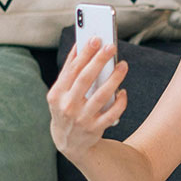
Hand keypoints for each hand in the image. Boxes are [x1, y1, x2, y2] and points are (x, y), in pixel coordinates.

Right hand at [46, 37, 128, 160]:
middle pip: (85, 79)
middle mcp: (68, 106)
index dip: (84, 53)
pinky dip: (120, 101)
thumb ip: (69, 71)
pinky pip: (112, 113)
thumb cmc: (67, 108)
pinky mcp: (95, 128)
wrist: (69, 142)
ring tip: (123, 65)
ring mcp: (82, 119)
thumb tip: (80, 46)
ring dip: (114, 78)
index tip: (95, 39)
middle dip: (99, 61)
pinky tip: (123, 91)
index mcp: (57, 94)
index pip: (72, 70)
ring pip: (101, 95)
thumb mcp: (61, 92)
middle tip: (111, 46)